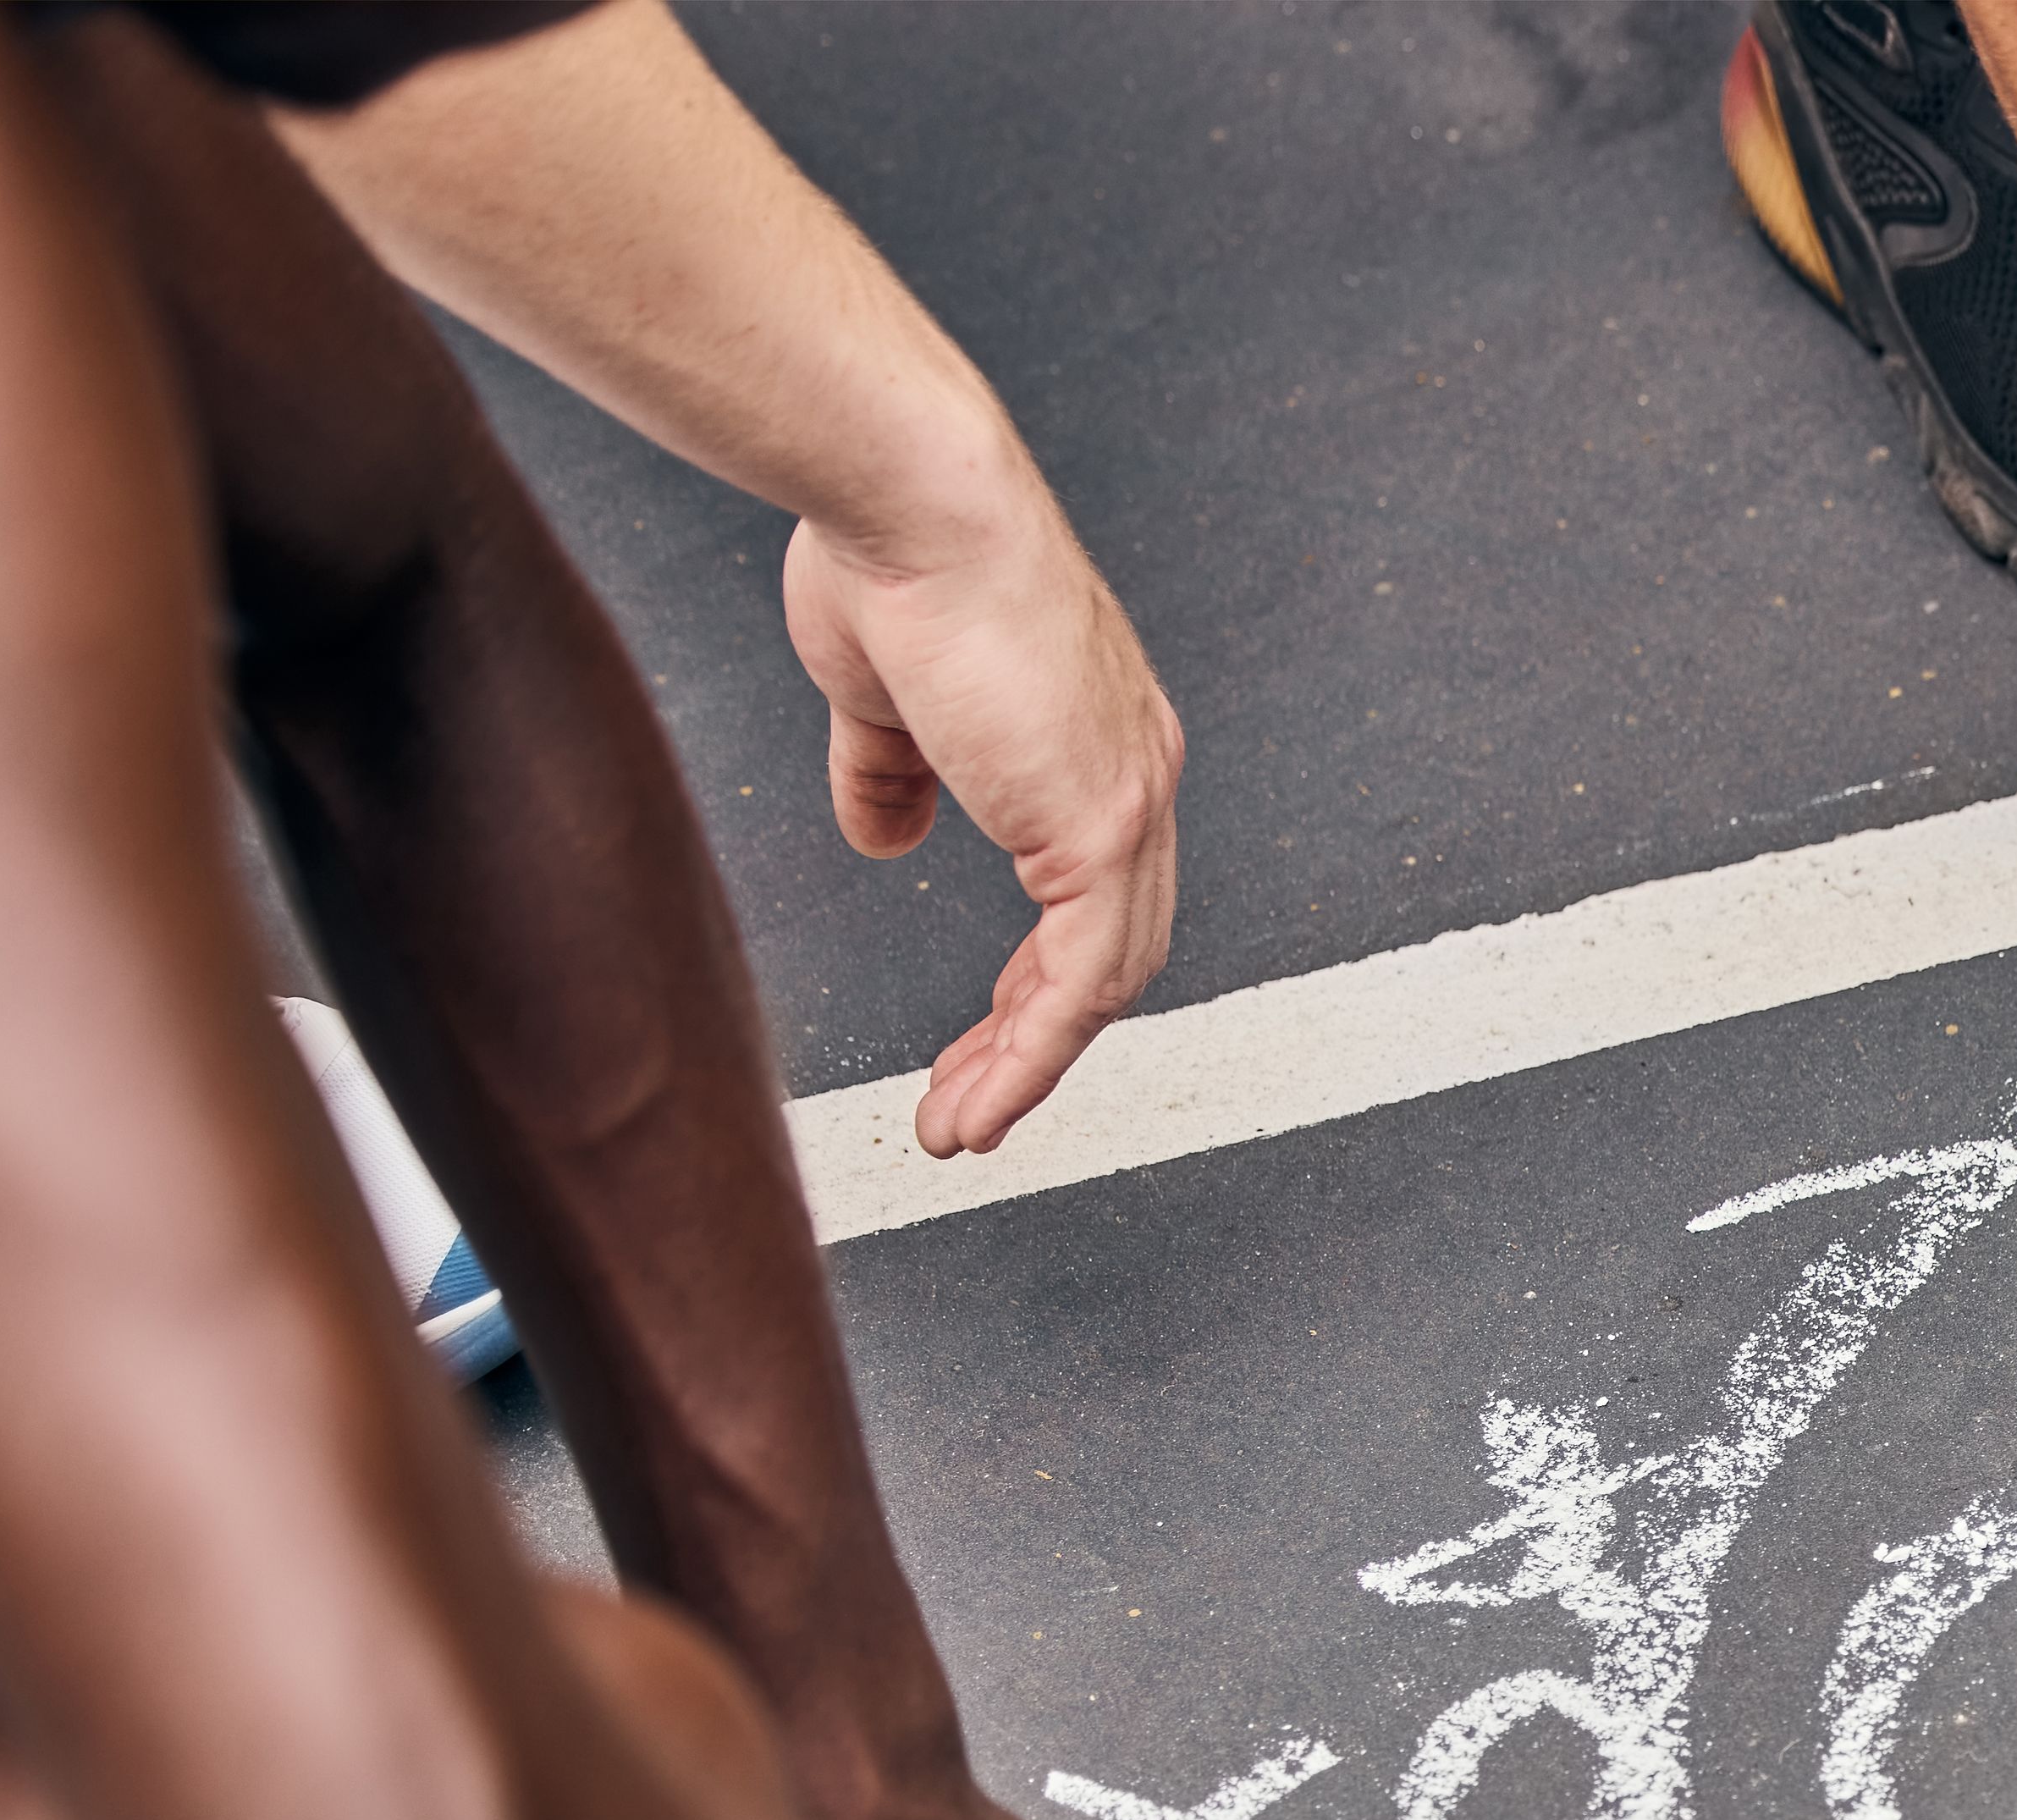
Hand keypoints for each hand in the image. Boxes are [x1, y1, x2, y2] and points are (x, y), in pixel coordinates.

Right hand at [780, 488, 1179, 1160]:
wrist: (907, 495)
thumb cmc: (890, 556)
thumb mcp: (882, 693)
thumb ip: (891, 772)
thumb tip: (883, 837)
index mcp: (1095, 740)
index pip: (1090, 892)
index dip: (1036, 975)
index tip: (982, 1035)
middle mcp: (1134, 774)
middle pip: (1109, 950)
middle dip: (1033, 1036)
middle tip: (969, 1101)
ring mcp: (1128, 800)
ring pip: (1100, 981)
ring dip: (1027, 1064)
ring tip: (960, 1127)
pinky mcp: (1099, 825)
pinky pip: (1081, 982)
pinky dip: (1033, 1054)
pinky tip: (982, 1104)